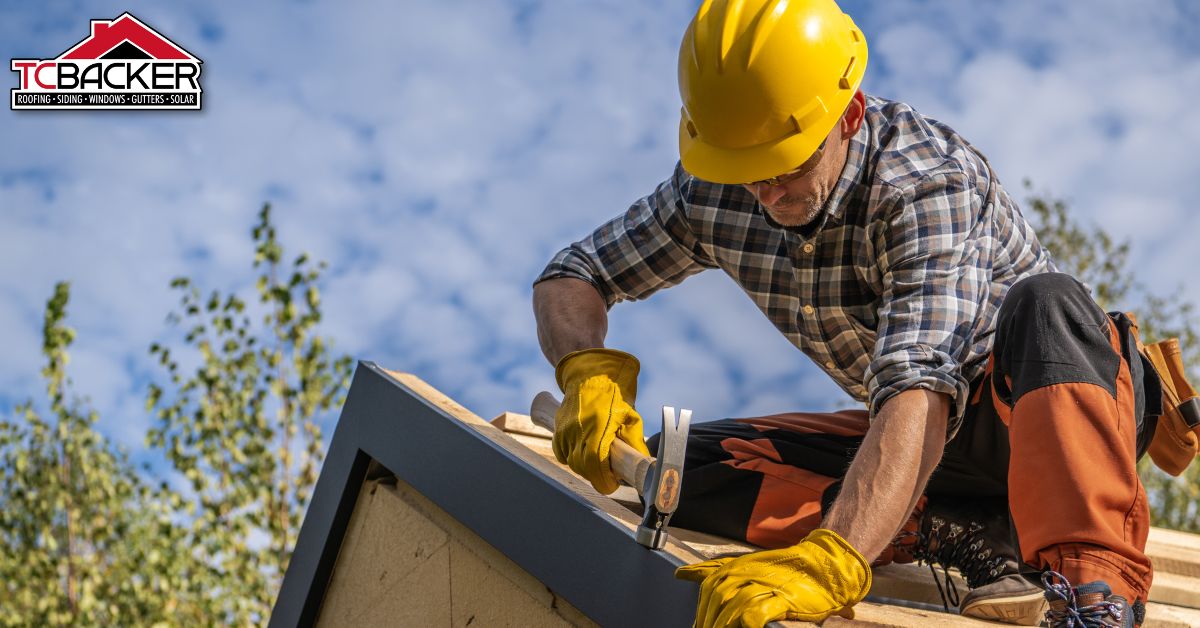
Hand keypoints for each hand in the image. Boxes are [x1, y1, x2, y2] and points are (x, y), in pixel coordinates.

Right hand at [553, 348, 651, 493]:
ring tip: (600, 460)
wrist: (589, 377)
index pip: (595, 464)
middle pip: (583, 468)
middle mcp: (577, 430)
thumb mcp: (630, 415)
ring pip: (573, 463)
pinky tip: (585, 451)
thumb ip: (634, 440)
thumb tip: (641, 463)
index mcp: (597, 427)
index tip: (612, 484)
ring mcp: (565, 431)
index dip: (604, 480)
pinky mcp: (558, 430)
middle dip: (597, 475)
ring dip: (586, 467)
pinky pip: (563, 454)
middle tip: (610, 474)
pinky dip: (573, 458)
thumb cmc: (613, 395)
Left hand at [675, 529, 870, 627]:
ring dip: (722, 625)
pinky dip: (746, 624)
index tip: (696, 625)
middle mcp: (749, 572)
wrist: (825, 566)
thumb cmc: (786, 570)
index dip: (700, 608)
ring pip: (732, 606)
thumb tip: (682, 574)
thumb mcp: (746, 566)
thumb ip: (714, 569)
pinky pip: (755, 613)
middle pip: (717, 597)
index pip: (708, 584)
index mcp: (738, 566)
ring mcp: (765, 584)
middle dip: (708, 620)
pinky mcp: (783, 599)